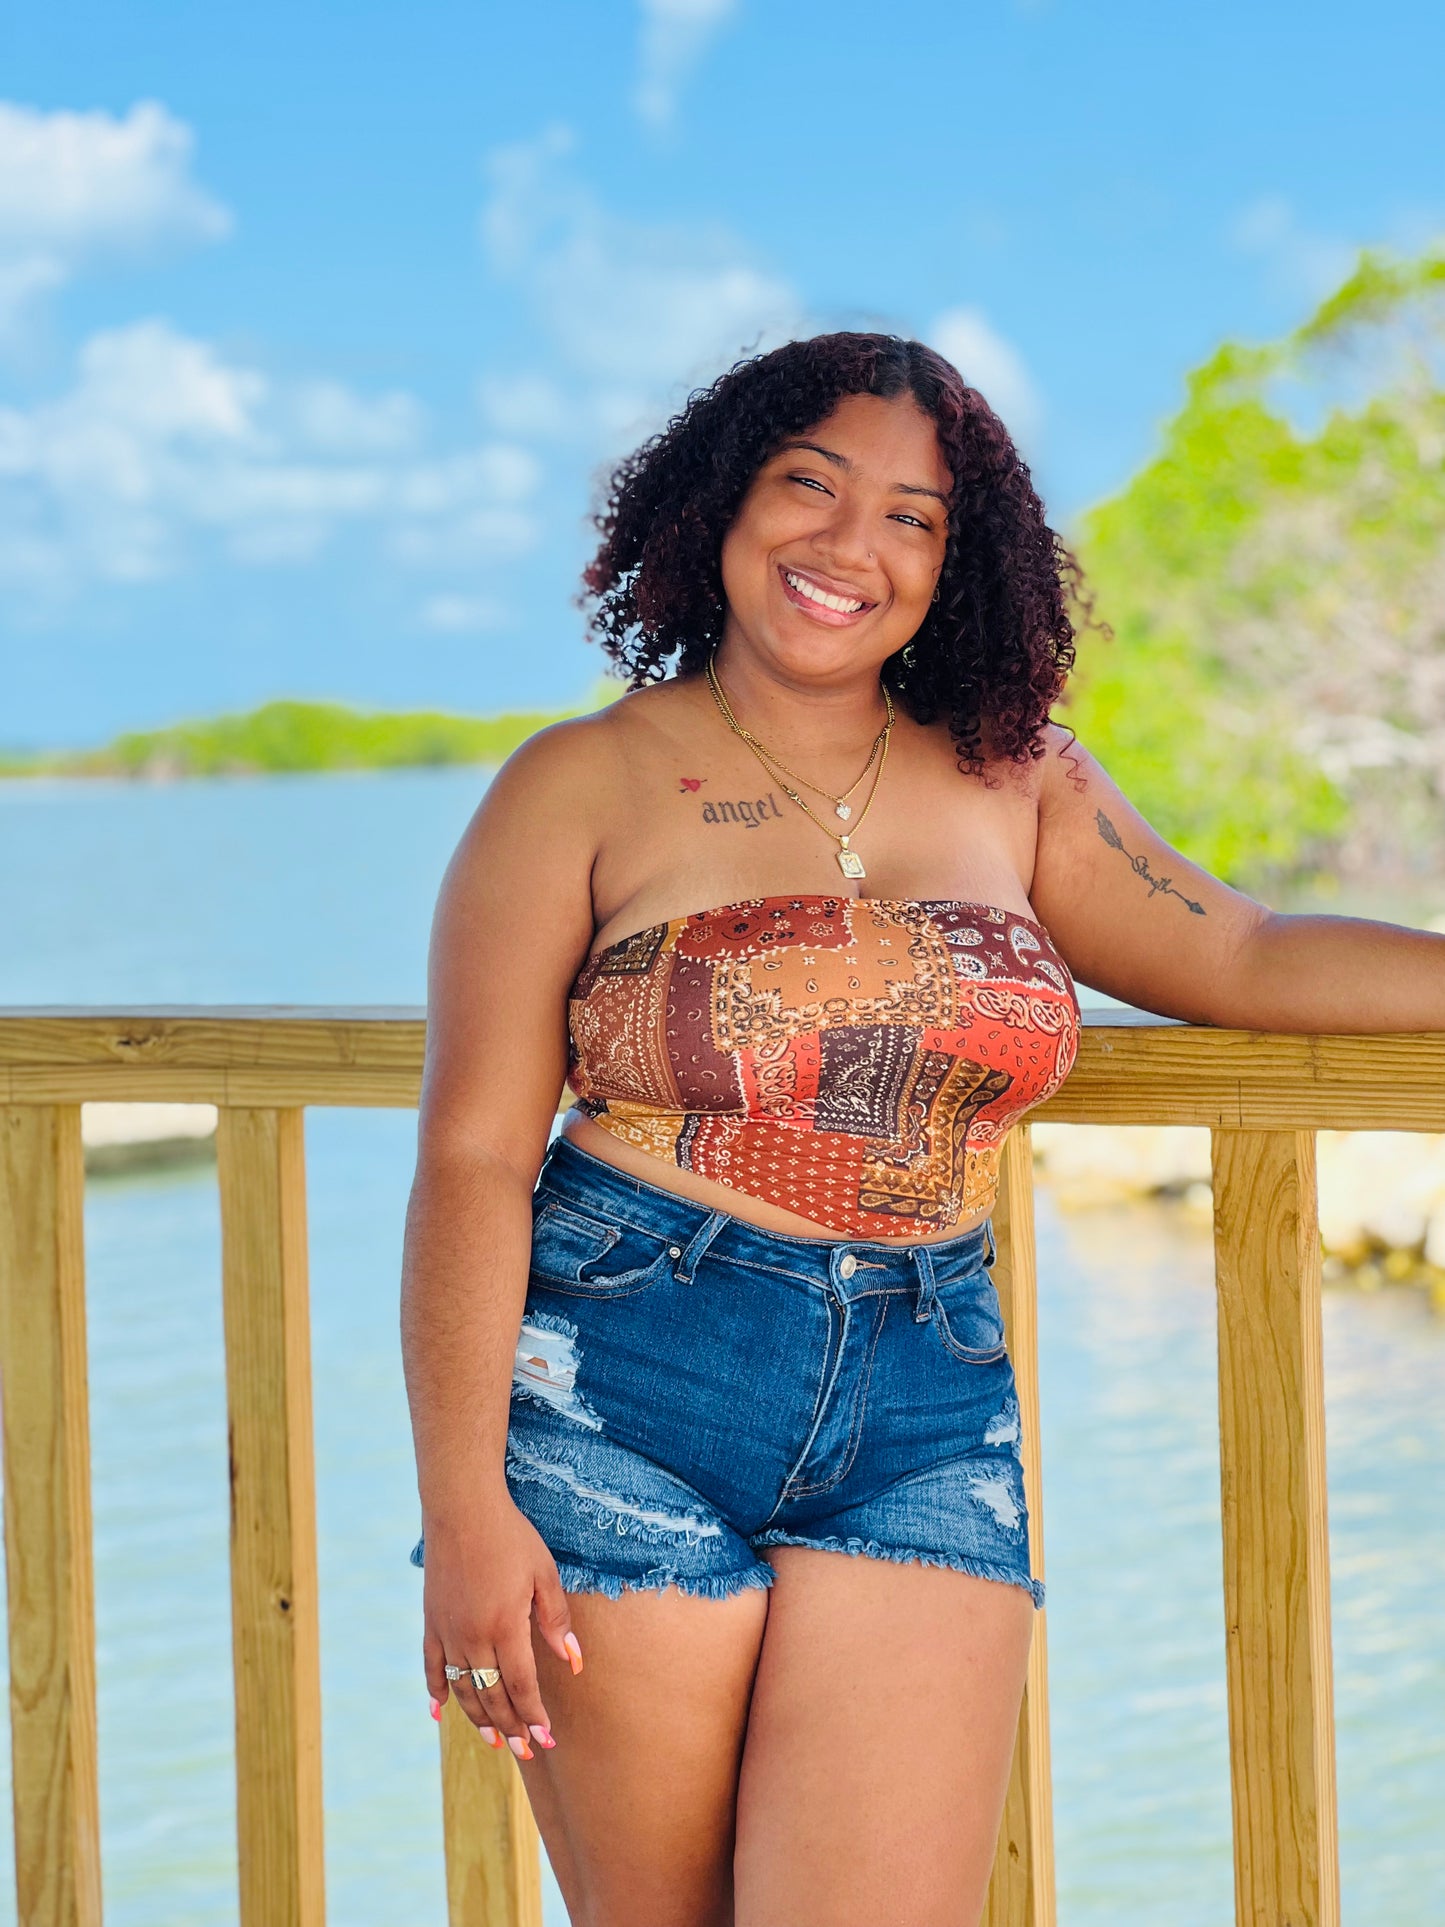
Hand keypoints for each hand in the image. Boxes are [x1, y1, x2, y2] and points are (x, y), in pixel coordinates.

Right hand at [421, 1493, 582, 1757]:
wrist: (462, 1508)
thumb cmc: (510, 1537)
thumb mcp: (544, 1574)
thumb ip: (556, 1620)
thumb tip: (573, 1662)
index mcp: (505, 1627)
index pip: (521, 1687)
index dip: (534, 1716)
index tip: (547, 1740)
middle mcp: (472, 1637)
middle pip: (492, 1696)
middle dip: (510, 1728)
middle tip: (526, 1752)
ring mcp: (447, 1631)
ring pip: (462, 1689)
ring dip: (478, 1719)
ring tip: (493, 1741)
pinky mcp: (431, 1621)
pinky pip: (432, 1667)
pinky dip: (436, 1693)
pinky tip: (440, 1713)